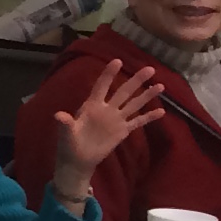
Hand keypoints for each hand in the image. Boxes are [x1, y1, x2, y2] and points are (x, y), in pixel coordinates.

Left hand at [52, 58, 168, 195]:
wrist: (79, 159)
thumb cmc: (69, 144)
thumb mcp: (66, 133)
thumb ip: (65, 123)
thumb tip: (58, 115)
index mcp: (91, 106)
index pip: (101, 86)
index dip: (109, 74)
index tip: (118, 60)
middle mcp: (106, 109)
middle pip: (123, 92)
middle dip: (136, 80)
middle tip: (150, 69)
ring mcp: (116, 119)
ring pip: (134, 104)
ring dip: (147, 95)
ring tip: (161, 85)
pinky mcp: (123, 131)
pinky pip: (138, 122)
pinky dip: (149, 117)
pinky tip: (161, 111)